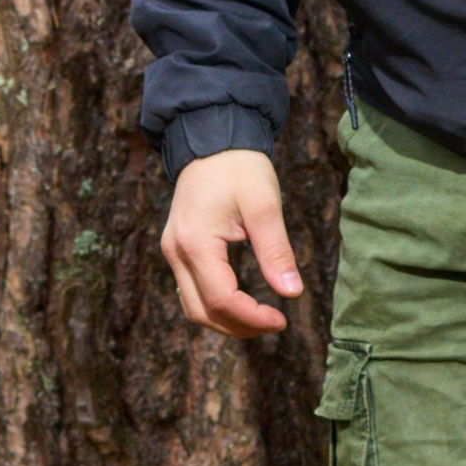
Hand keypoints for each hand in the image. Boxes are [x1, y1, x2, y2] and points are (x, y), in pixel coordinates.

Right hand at [161, 149, 303, 338]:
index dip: (253, 318)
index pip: (222, 299)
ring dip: (225, 321)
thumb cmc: (239, 167)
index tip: (282, 319)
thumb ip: (276, 251)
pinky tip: (241, 304)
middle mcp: (176, 251)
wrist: (212, 138)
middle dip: (239, 326)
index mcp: (196, 242)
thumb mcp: (264, 205)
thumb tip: (292, 292)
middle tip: (275, 324)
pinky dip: (215, 305)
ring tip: (260, 319)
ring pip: (193, 307)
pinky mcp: (177, 248)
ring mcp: (173, 250)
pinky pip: (191, 291)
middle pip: (202, 312)